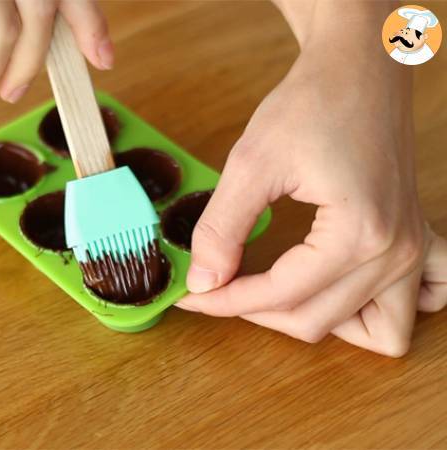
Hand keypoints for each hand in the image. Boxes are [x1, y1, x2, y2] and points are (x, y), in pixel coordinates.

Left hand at [175, 39, 446, 356]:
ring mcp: (412, 250)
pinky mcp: (413, 239)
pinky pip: (412, 304)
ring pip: (369, 331)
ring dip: (314, 321)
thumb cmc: (311, 104)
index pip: (280, 295)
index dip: (226, 301)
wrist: (359, 69)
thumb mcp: (252, 164)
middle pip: (315, 321)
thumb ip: (222, 229)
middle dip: (255, 312)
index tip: (189, 297)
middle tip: (214, 290)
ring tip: (271, 297)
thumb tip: (203, 282)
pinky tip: (341, 294)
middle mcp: (395, 254)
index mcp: (359, 235)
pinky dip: (373, 313)